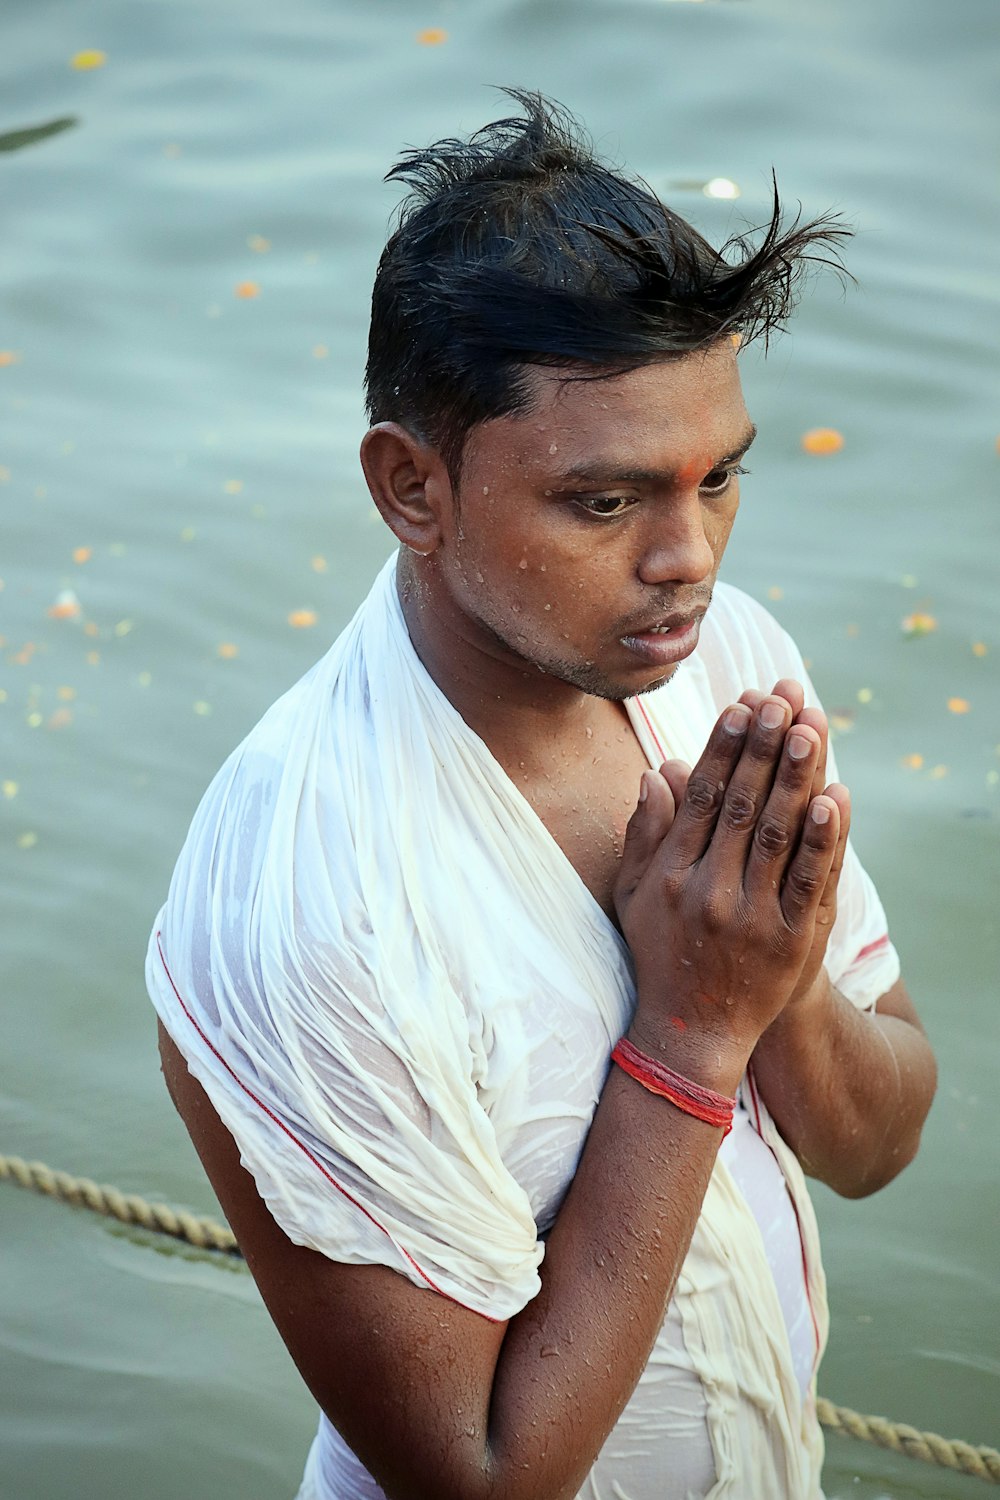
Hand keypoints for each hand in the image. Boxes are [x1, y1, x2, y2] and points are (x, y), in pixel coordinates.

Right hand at [614, 691, 842, 1071]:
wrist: (692, 1033)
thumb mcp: (632, 893)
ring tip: (810, 728)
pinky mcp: (789, 942)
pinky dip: (824, 839)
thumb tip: (655, 772)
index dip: (723, 749)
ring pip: (778, 834)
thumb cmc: (660, 952)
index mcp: (669, 874)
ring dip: (796, 776)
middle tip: (783, 699)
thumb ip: (642, 833)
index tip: (741, 706)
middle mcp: (708, 892)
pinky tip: (834, 797)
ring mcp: (750, 918)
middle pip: (743, 805)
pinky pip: (810, 881)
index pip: (701, 798)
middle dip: (764, 747)